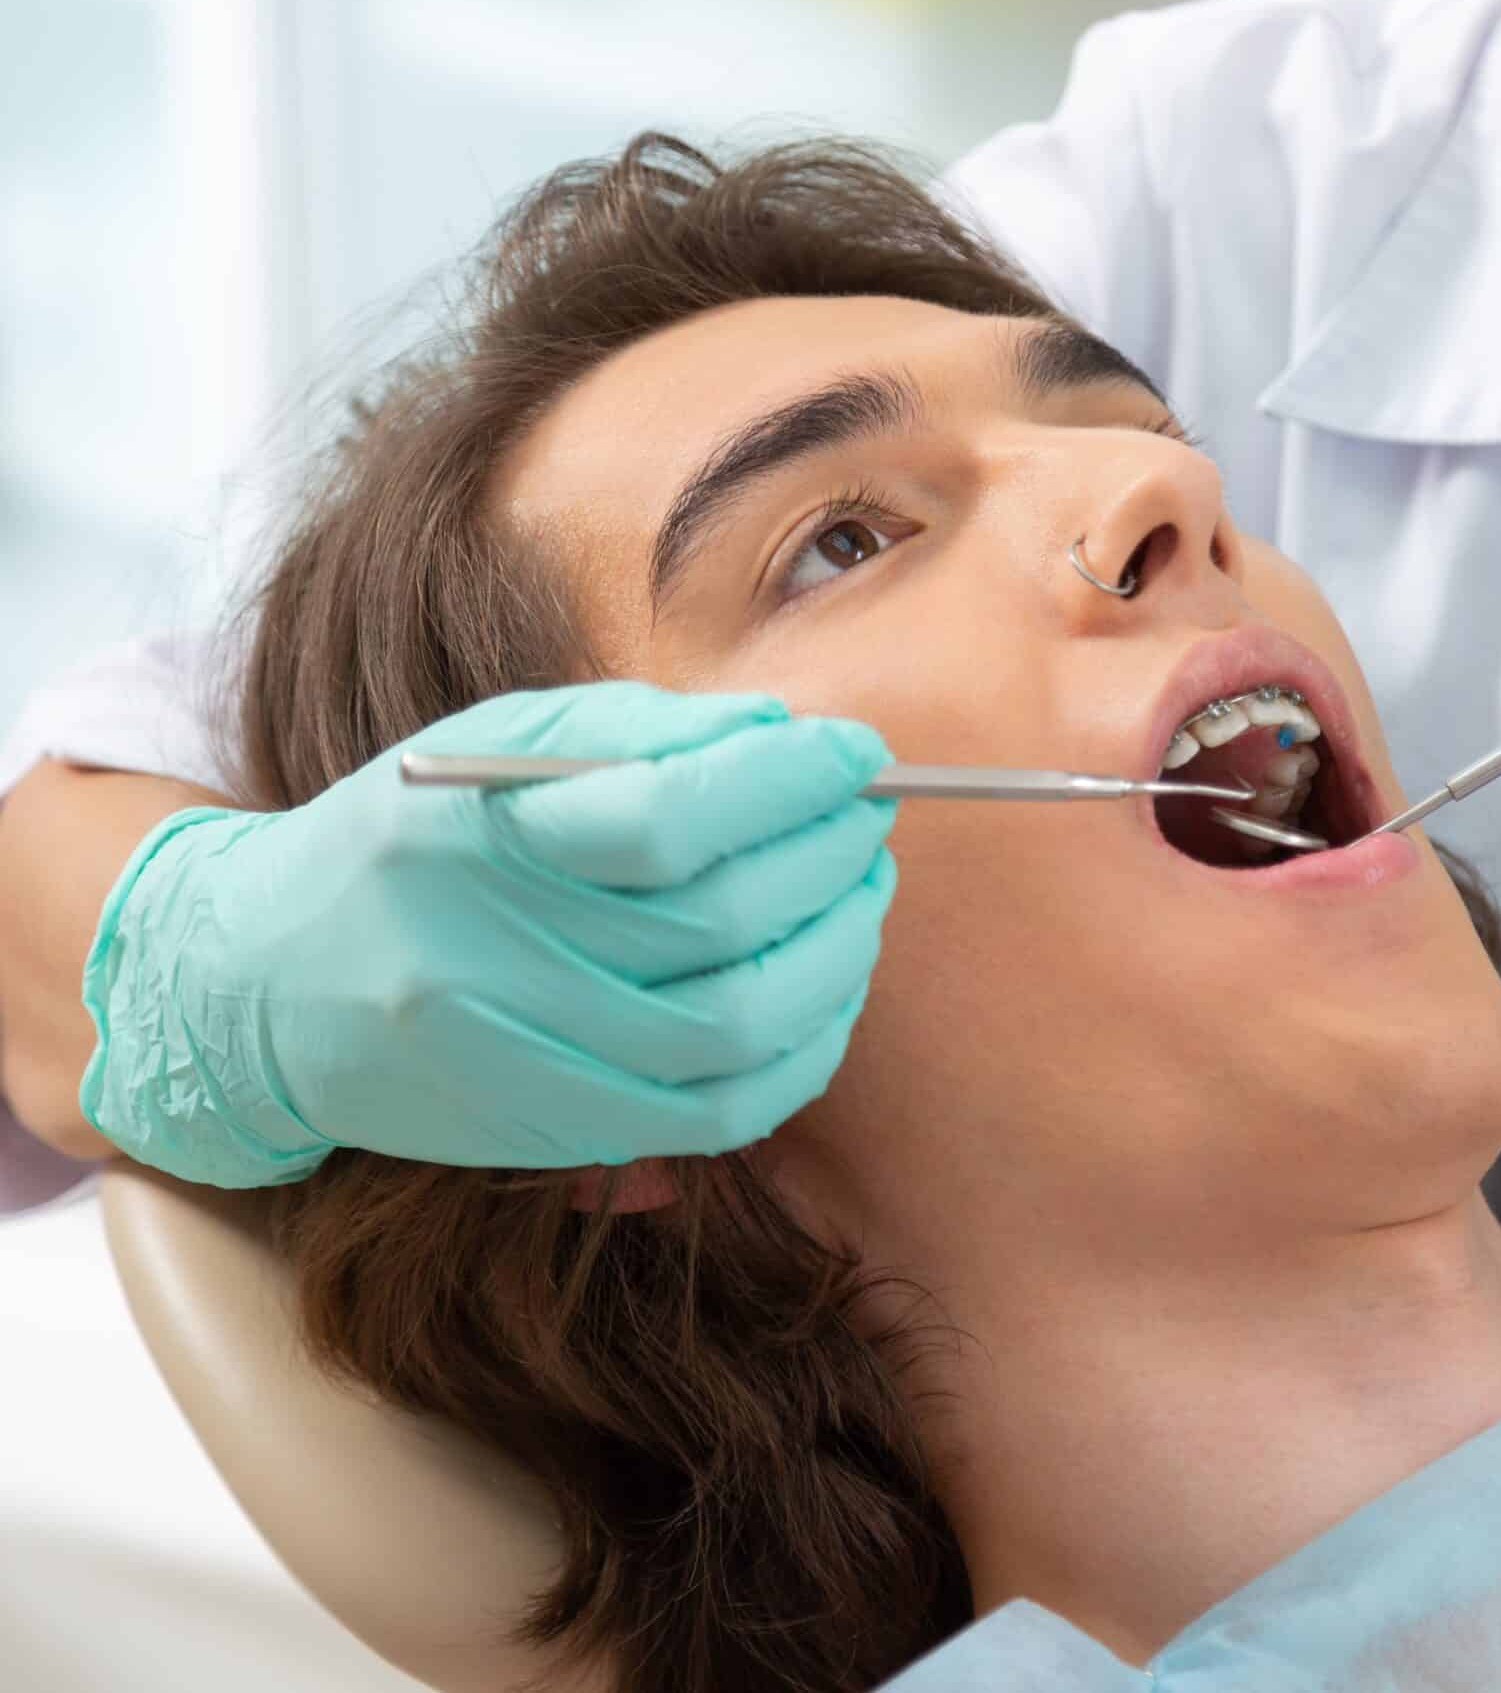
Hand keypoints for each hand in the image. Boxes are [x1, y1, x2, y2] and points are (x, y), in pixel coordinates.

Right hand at [81, 683, 896, 1186]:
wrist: (270, 985)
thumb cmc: (409, 841)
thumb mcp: (499, 748)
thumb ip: (647, 734)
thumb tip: (795, 741)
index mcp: (465, 837)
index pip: (668, 815)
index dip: (787, 782)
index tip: (851, 752)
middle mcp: (487, 959)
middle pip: (720, 919)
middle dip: (827, 856)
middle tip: (866, 816)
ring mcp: (522, 1059)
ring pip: (740, 1025)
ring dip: (837, 951)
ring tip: (859, 889)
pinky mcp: (557, 1132)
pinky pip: (726, 1112)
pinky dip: (807, 1046)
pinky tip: (828, 987)